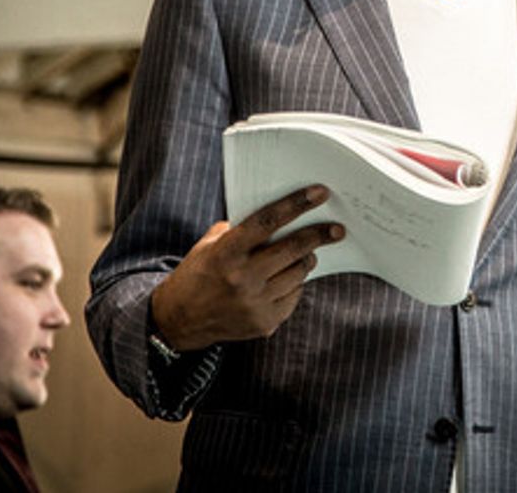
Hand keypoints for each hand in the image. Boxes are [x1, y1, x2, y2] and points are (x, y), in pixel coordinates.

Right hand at [150, 186, 343, 350]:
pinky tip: (286, 279)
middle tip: (337, 229)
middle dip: (319, 235)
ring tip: (308, 252)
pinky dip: (295, 283)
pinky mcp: (264, 323)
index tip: (319, 193)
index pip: (268, 221)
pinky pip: (294, 296)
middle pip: (293, 249)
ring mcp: (255, 304)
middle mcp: (242, 278)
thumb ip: (240, 228)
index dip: (296, 205)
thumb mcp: (210, 244)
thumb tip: (279, 212)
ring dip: (307, 259)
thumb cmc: (198, 273)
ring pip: (299, 273)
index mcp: (226, 252)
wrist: (179, 320)